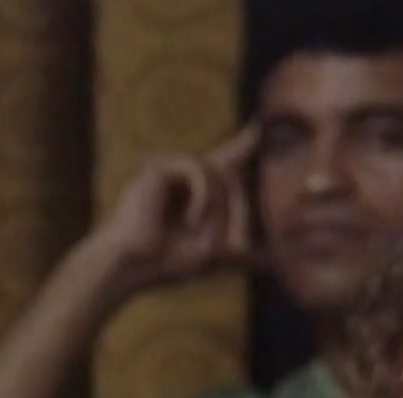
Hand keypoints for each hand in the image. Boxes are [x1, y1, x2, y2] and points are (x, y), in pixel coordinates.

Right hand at [97, 124, 260, 290]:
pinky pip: (200, 172)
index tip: (258, 128)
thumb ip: (238, 255)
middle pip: (230, 176)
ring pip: (218, 176)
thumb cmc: (165, 264)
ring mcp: (170, 171)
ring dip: (218, 212)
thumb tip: (270, 263)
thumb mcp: (212, 259)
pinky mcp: (160, 167)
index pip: (224, 163)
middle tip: (224, 246)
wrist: (133, 265)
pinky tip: (190, 221)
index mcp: (194, 194)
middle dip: (235, 212)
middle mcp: (182, 178)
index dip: (242, 145)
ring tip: (198, 236)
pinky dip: (202, 199)